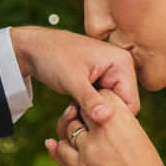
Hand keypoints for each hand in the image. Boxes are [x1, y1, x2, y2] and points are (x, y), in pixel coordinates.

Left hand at [11, 27, 139, 123]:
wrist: (34, 48)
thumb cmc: (52, 57)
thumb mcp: (71, 81)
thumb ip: (90, 100)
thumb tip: (106, 117)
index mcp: (123, 63)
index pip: (131, 104)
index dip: (111, 116)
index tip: (87, 118)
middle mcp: (122, 68)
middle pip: (122, 107)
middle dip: (101, 115)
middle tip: (77, 111)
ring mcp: (112, 74)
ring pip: (110, 107)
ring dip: (93, 113)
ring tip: (74, 106)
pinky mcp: (101, 81)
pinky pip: (101, 103)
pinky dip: (88, 108)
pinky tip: (74, 105)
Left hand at [45, 96, 165, 165]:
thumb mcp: (137, 134)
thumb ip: (118, 120)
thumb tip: (101, 110)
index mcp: (121, 117)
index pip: (101, 94)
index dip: (99, 100)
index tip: (98, 105)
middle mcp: (103, 129)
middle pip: (82, 107)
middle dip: (84, 111)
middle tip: (87, 117)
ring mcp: (89, 148)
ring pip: (70, 127)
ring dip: (75, 129)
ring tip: (84, 136)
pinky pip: (62, 148)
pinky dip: (62, 146)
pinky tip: (67, 145)